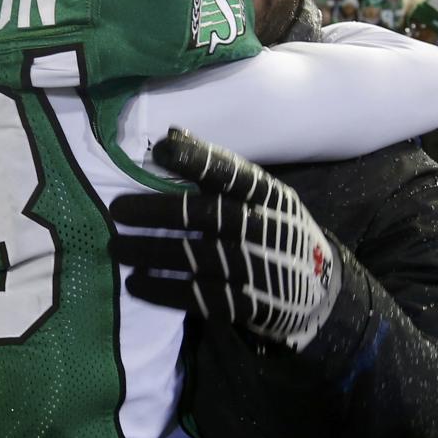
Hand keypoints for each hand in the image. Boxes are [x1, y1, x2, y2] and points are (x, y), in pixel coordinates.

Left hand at [109, 128, 341, 350]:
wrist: (321, 292)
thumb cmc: (279, 232)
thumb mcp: (264, 197)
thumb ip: (220, 172)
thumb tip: (173, 133)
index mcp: (268, 196)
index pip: (231, 173)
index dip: (197, 159)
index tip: (162, 149)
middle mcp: (261, 228)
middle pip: (202, 215)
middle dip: (155, 211)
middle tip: (116, 211)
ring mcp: (255, 268)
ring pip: (193, 256)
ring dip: (149, 252)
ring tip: (117, 249)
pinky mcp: (246, 304)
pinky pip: (197, 296)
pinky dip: (163, 290)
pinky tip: (136, 285)